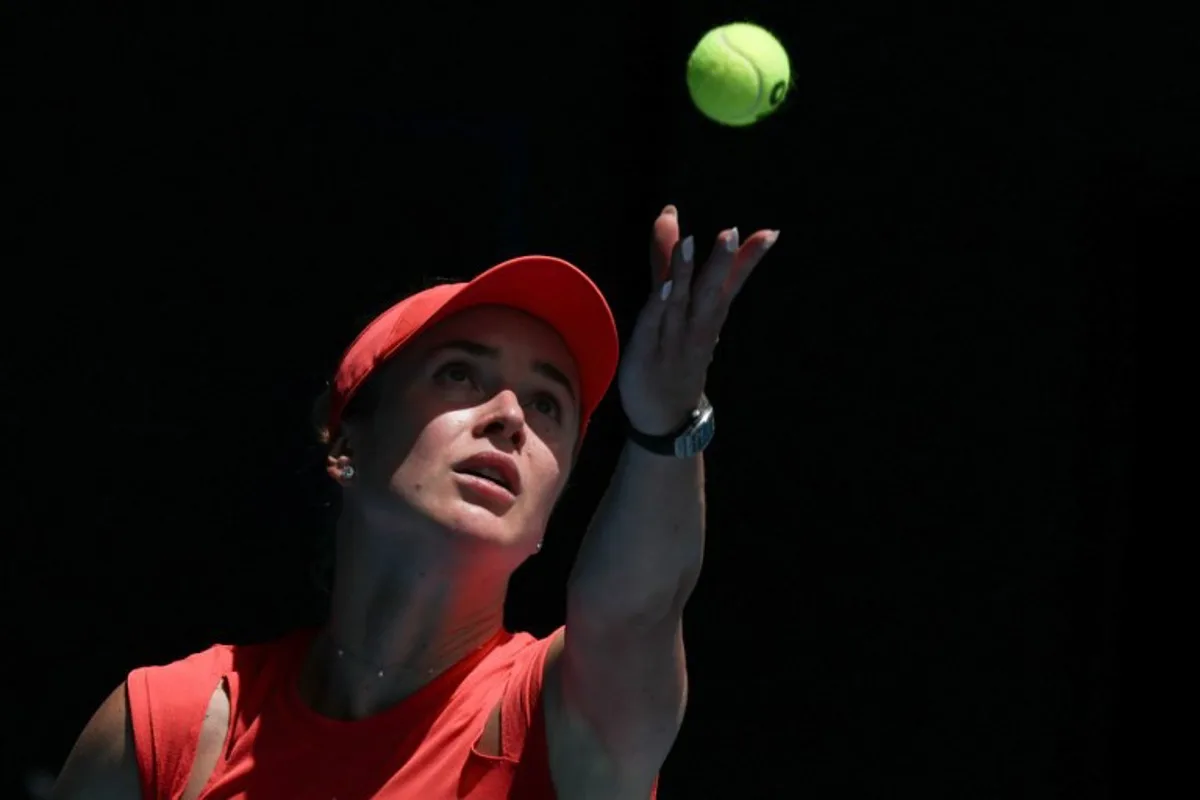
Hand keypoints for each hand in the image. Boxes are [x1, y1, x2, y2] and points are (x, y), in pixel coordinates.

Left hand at [619, 205, 778, 435]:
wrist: (664, 419)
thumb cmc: (675, 358)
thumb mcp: (681, 313)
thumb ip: (671, 265)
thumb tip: (669, 218)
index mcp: (709, 319)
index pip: (731, 286)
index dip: (748, 260)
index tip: (770, 234)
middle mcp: (697, 330)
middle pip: (711, 294)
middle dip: (721, 263)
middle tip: (730, 232)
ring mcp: (672, 343)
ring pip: (681, 306)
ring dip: (685, 275)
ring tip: (689, 243)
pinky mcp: (645, 353)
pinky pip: (653, 327)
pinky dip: (660, 307)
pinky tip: (664, 288)